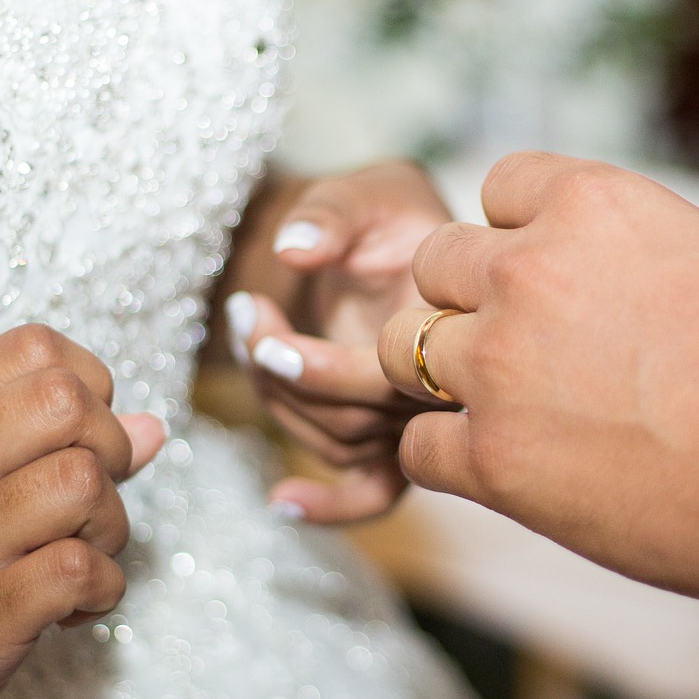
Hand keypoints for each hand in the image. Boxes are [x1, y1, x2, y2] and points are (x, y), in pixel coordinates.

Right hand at [0, 325, 164, 698]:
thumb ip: (57, 445)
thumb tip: (152, 428)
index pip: (35, 348)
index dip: (90, 385)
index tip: (79, 439)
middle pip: (66, 403)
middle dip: (110, 449)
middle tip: (89, 500)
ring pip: (82, 484)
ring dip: (110, 527)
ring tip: (79, 556)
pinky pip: (80, 570)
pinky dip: (103, 590)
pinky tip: (73, 608)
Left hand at [225, 161, 454, 521]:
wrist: (380, 236)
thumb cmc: (381, 213)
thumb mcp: (363, 191)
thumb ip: (332, 213)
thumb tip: (295, 248)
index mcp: (455, 324)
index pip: (390, 376)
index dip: (317, 366)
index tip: (255, 315)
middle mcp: (448, 383)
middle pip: (357, 419)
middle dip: (281, 374)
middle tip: (242, 312)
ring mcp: (420, 417)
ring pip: (339, 443)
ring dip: (275, 398)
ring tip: (247, 325)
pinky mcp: (394, 439)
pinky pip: (374, 493)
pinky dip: (330, 507)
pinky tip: (281, 500)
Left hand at [378, 148, 698, 598]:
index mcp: (595, 208)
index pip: (503, 184)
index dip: (520, 223)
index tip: (551, 265)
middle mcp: (528, 274)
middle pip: (436, 261)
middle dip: (465, 293)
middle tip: (518, 338)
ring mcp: (499, 367)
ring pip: (405, 344)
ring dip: (438, 368)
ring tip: (494, 400)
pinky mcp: (489, 459)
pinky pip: (415, 442)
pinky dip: (442, 452)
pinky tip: (491, 462)